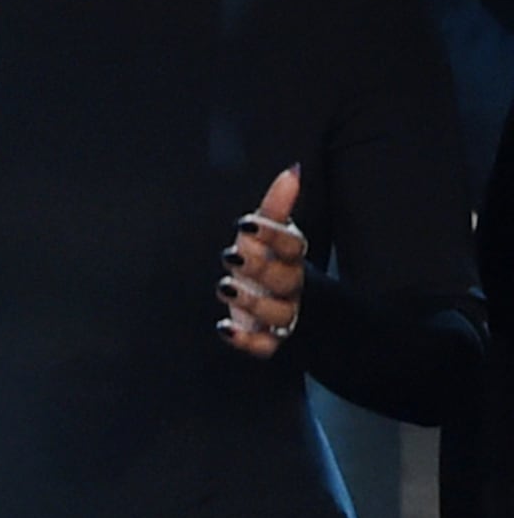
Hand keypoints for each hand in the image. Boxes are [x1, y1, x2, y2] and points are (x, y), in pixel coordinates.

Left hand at [218, 164, 305, 359]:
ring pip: (277, 313)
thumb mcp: (270, 232)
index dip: (272, 235)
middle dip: (260, 268)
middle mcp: (291, 287)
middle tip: (232, 256)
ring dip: (252, 302)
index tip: (246, 224)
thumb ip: (277, 205)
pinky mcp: (268, 340)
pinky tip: (224, 329)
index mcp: (291, 257)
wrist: (281, 301)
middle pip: (285, 280)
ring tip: (227, 287)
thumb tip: (293, 170)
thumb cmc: (269, 259)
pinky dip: (245, 340)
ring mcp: (281, 315)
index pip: (291, 246)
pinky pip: (263, 346)